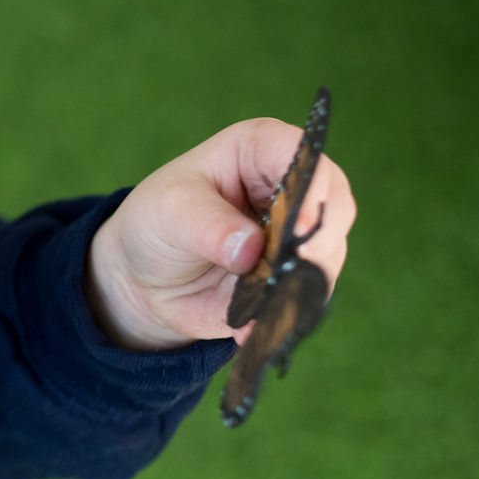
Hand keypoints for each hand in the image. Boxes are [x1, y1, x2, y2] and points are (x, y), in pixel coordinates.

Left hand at [86, 117, 356, 350]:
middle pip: (334, 209)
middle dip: (317, 243)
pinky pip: (305, 298)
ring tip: (260, 301)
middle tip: (288, 270)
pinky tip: (251, 326)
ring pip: (327, 258)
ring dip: (301, 283)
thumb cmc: (157, 221)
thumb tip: (251, 251)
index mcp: (262, 151)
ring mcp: (298, 237)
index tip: (301, 228)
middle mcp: (292, 190)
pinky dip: (283, 314)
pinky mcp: (293, 278)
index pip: (306, 158)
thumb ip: (209, 227)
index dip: (312, 189)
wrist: (143, 276)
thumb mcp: (170, 212)